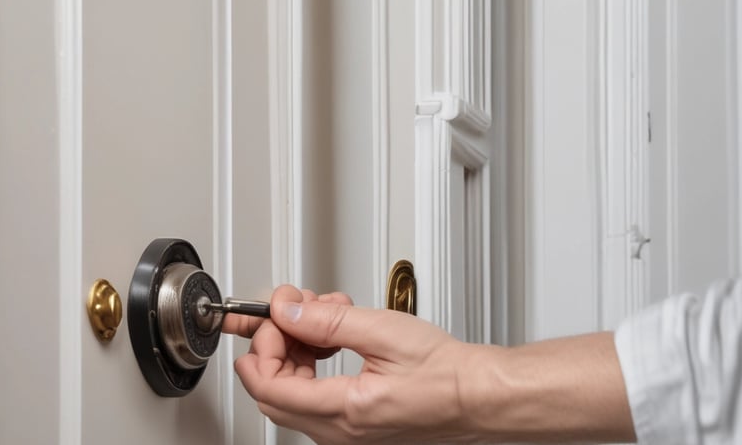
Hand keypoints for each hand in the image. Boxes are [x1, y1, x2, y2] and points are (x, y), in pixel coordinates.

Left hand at [230, 285, 471, 444]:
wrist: (478, 396)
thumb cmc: (446, 373)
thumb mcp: (382, 331)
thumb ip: (326, 321)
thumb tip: (287, 312)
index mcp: (344, 412)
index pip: (268, 386)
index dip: (263, 345)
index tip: (274, 316)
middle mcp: (339, 433)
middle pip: (274, 392)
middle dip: (277, 344)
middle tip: (294, 310)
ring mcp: (346, 434)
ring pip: (293, 394)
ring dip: (296, 350)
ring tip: (323, 314)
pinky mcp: (355, 426)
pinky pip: (315, 398)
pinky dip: (312, 364)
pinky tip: (331, 338)